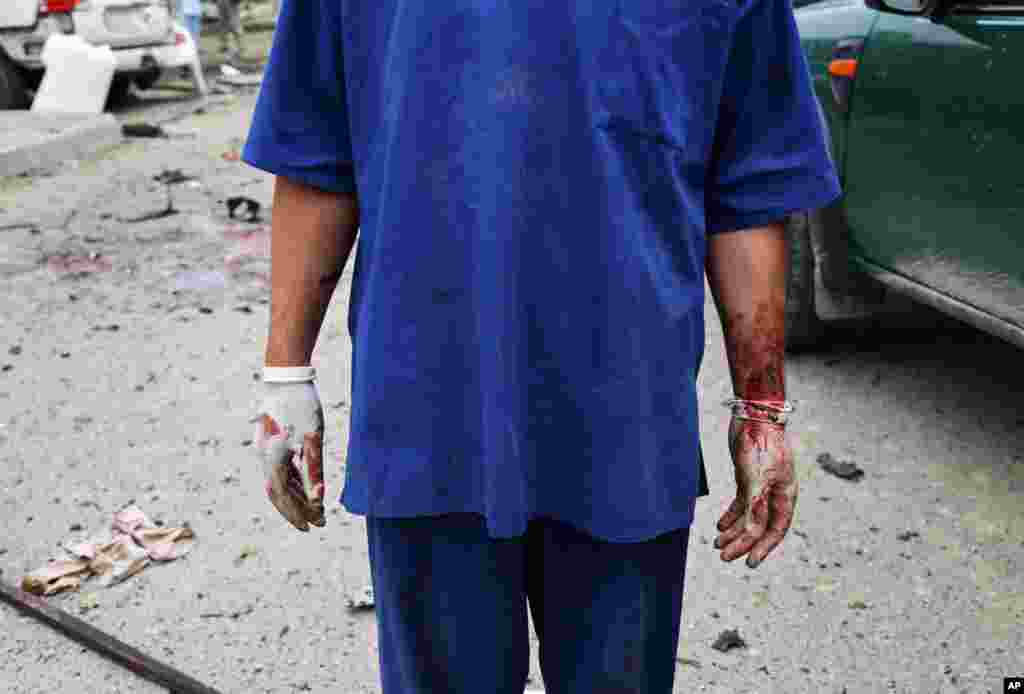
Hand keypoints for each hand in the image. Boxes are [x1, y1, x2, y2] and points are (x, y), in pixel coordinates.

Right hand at [255, 381, 325, 530]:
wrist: (285, 375)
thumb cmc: (301, 405)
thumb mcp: (313, 438)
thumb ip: (313, 469)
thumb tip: (317, 497)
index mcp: (272, 458)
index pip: (283, 497)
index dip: (298, 514)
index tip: (313, 526)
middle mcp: (264, 457)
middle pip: (279, 493)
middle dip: (298, 510)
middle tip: (319, 523)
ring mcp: (265, 450)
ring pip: (279, 482)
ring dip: (297, 498)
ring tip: (316, 509)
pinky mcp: (271, 442)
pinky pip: (280, 469)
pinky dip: (293, 483)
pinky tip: (307, 488)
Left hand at [715, 417, 797, 567]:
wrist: (754, 416)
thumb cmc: (760, 446)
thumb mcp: (756, 478)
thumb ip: (755, 506)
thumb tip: (751, 533)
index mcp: (785, 496)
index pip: (775, 530)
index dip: (762, 548)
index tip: (749, 564)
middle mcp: (775, 494)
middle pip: (761, 527)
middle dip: (743, 543)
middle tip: (724, 557)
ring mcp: (762, 486)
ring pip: (748, 517)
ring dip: (734, 532)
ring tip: (717, 544)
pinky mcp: (749, 477)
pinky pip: (741, 504)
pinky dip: (731, 516)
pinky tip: (719, 525)